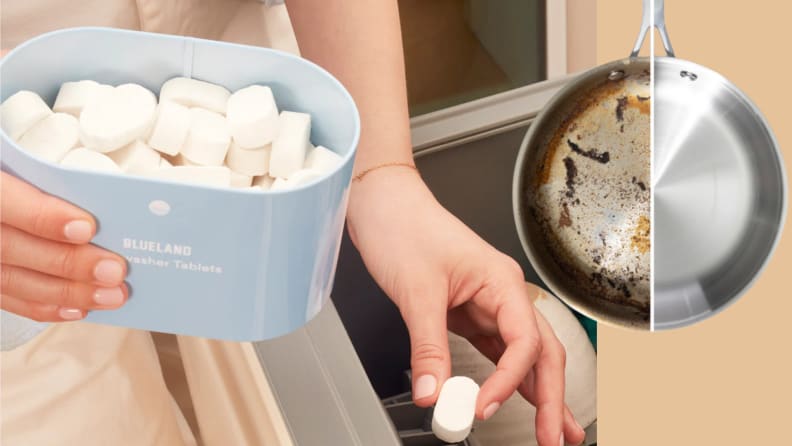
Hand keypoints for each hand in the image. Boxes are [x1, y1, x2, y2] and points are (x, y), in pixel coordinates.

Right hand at [1, 173, 127, 320]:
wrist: (0, 185)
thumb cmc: (14, 175)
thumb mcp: (13, 158)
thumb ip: (51, 183)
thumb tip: (100, 206)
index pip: (5, 201)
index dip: (44, 217)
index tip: (87, 228)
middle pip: (10, 248)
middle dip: (68, 263)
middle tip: (114, 270)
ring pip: (10, 279)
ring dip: (66, 291)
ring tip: (111, 295)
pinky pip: (6, 298)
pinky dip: (45, 306)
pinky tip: (79, 308)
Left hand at [347, 168, 585, 445]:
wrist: (384, 205)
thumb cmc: (405, 228)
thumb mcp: (417, 291)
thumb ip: (427, 347)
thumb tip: (433, 393)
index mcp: (502, 282)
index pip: (524, 341)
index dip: (510, 381)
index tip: (484, 407)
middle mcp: (503, 294)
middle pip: (541, 353)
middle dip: (553, 398)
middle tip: (557, 439)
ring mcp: (488, 306)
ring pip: (523, 357)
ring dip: (539, 394)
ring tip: (554, 432)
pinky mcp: (469, 315)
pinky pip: (496, 353)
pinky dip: (507, 381)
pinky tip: (517, 402)